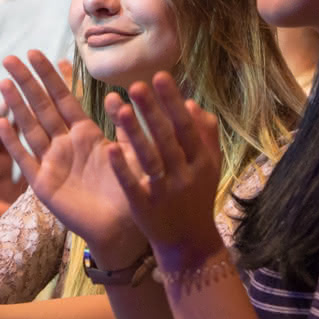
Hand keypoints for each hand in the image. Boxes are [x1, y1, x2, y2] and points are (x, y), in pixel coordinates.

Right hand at [0, 51, 145, 263]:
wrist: (121, 229)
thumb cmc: (130, 192)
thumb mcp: (133, 154)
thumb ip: (127, 127)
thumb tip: (120, 95)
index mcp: (86, 135)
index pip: (65, 98)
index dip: (52, 76)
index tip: (40, 53)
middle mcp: (65, 145)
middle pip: (42, 106)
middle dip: (27, 82)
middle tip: (11, 57)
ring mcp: (51, 163)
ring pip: (30, 127)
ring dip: (16, 105)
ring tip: (4, 81)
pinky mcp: (43, 184)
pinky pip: (25, 159)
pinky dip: (13, 142)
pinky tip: (1, 122)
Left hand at [104, 73, 225, 270]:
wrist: (189, 243)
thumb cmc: (197, 196)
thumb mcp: (208, 165)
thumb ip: (204, 134)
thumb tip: (191, 102)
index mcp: (202, 161)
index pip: (187, 126)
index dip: (173, 102)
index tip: (159, 76)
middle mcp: (185, 175)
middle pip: (168, 139)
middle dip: (153, 111)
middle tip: (137, 84)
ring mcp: (165, 192)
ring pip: (149, 159)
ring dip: (135, 133)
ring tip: (121, 108)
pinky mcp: (144, 208)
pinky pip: (133, 185)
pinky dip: (122, 167)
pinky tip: (110, 146)